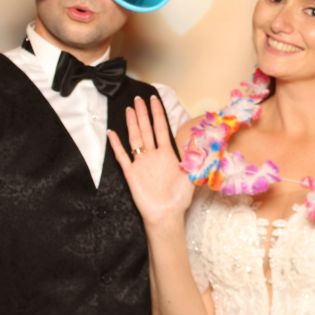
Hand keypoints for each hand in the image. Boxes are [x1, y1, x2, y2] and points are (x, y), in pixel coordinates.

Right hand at [108, 95, 193, 227]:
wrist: (166, 215)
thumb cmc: (179, 198)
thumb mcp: (192, 175)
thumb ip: (195, 156)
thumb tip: (202, 138)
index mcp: (167, 154)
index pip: (161, 128)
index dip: (158, 114)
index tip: (155, 99)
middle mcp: (153, 156)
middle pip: (146, 130)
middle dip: (143, 114)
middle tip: (138, 98)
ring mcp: (141, 163)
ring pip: (135, 139)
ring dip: (131, 124)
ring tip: (128, 110)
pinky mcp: (131, 173)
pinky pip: (122, 157)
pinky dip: (116, 145)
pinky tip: (112, 133)